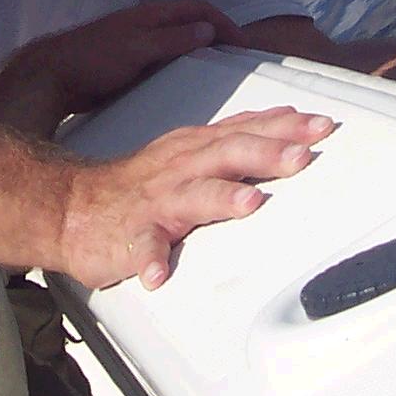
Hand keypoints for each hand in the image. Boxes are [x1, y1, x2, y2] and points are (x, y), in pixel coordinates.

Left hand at [0, 1, 245, 127]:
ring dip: (198, 51)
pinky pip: (163, 58)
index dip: (225, 23)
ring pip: (177, 41)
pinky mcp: (127, 62)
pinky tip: (182, 86)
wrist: (49, 76)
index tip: (244, 46)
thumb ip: (171, 39)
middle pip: (190, 23)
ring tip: (216, 74)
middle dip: (216, 35)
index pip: (199, 9)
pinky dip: (180, 65)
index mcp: (151, 15)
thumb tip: (207, 30)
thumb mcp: (136, 49)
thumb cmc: (92, 59)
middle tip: (236, 60)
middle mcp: (146, 24)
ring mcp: (136, 42)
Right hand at [60, 106, 335, 289]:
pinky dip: (150, 260)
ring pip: (193, 195)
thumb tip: (288, 121)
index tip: (322, 125)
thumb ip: (238, 137)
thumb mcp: (192, 148)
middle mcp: (182, 167)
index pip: (247, 129)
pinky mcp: (131, 235)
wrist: (73, 205)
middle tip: (303, 156)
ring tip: (250, 203)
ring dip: (222, 198)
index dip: (285, 127)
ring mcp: (157, 200)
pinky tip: (159, 274)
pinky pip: (141, 248)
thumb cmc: (142, 182)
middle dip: (267, 153)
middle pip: (229, 153)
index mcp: (198, 147)